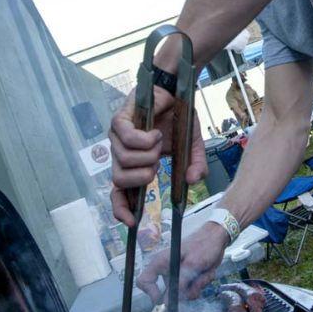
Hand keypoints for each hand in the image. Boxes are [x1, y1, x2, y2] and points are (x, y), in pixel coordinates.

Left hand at [109, 87, 207, 226]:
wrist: (176, 89)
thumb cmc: (178, 117)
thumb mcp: (192, 147)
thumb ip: (195, 165)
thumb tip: (194, 181)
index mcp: (134, 164)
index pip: (120, 192)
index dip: (121, 208)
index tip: (131, 222)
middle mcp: (121, 153)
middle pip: (119, 181)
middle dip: (143, 177)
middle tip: (157, 165)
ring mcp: (117, 138)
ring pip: (124, 161)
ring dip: (148, 155)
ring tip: (158, 142)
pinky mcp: (119, 121)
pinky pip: (127, 139)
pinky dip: (145, 140)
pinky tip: (155, 134)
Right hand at [136, 222, 229, 300]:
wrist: (217, 239)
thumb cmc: (203, 244)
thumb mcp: (192, 264)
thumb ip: (180, 283)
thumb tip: (167, 302)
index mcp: (161, 262)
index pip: (144, 281)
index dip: (150, 293)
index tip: (165, 300)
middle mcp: (167, 270)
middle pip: (167, 293)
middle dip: (185, 291)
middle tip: (197, 282)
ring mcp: (178, 275)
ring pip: (182, 294)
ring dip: (196, 286)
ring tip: (204, 273)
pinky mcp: (188, 278)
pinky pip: (192, 290)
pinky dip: (201, 284)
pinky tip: (206, 273)